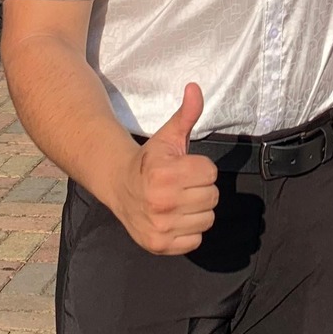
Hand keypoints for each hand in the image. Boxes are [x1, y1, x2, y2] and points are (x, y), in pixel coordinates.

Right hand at [112, 83, 219, 255]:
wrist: (120, 187)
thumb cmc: (150, 161)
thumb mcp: (168, 136)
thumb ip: (186, 114)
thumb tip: (195, 88)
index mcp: (164, 174)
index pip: (211, 173)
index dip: (200, 168)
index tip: (184, 168)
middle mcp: (161, 202)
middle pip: (212, 197)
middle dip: (200, 189)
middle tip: (182, 185)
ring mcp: (160, 227)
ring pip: (208, 219)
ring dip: (197, 210)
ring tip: (179, 201)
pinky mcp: (159, 245)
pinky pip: (196, 240)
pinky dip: (189, 231)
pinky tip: (174, 218)